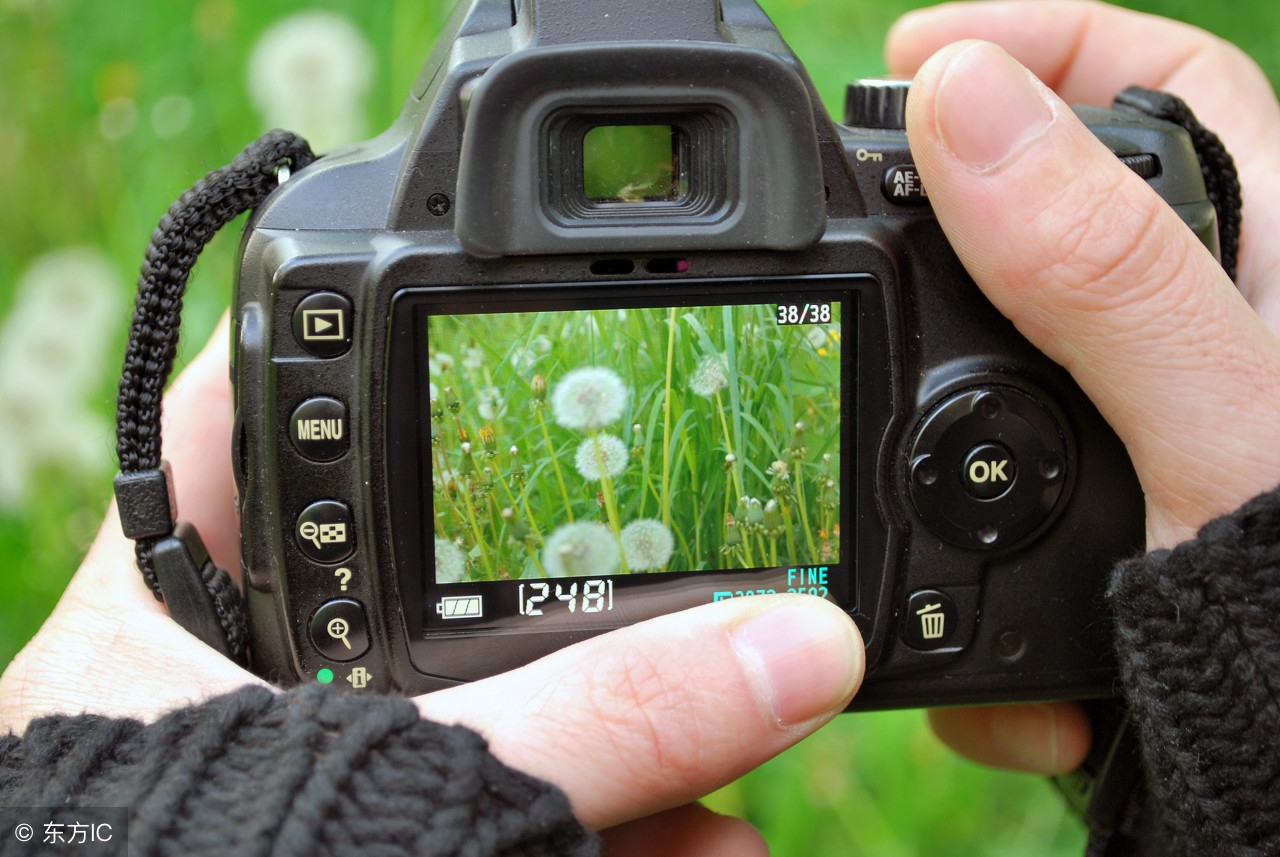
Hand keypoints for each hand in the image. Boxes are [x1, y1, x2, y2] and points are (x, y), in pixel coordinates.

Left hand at [0, 316, 863, 855]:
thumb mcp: (403, 788)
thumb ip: (593, 720)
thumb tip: (793, 646)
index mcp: (186, 616)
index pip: (267, 411)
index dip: (372, 340)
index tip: (497, 312)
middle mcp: (256, 676)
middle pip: (430, 559)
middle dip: (574, 577)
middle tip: (683, 551)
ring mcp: (335, 761)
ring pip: (501, 704)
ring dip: (631, 725)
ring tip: (742, 720)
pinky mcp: (413, 836)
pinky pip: (526, 802)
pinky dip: (625, 821)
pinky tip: (713, 840)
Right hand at [887, 0, 1279, 773]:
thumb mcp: (1216, 429)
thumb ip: (1094, 270)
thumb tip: (960, 101)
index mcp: (1264, 266)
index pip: (1155, 82)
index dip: (1032, 41)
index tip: (908, 58)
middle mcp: (1199, 340)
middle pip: (1046, 230)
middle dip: (941, 262)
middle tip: (851, 276)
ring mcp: (1139, 441)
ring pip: (989, 394)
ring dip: (932, 466)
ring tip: (902, 509)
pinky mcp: (1092, 531)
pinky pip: (985, 522)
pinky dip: (962, 588)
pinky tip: (987, 654)